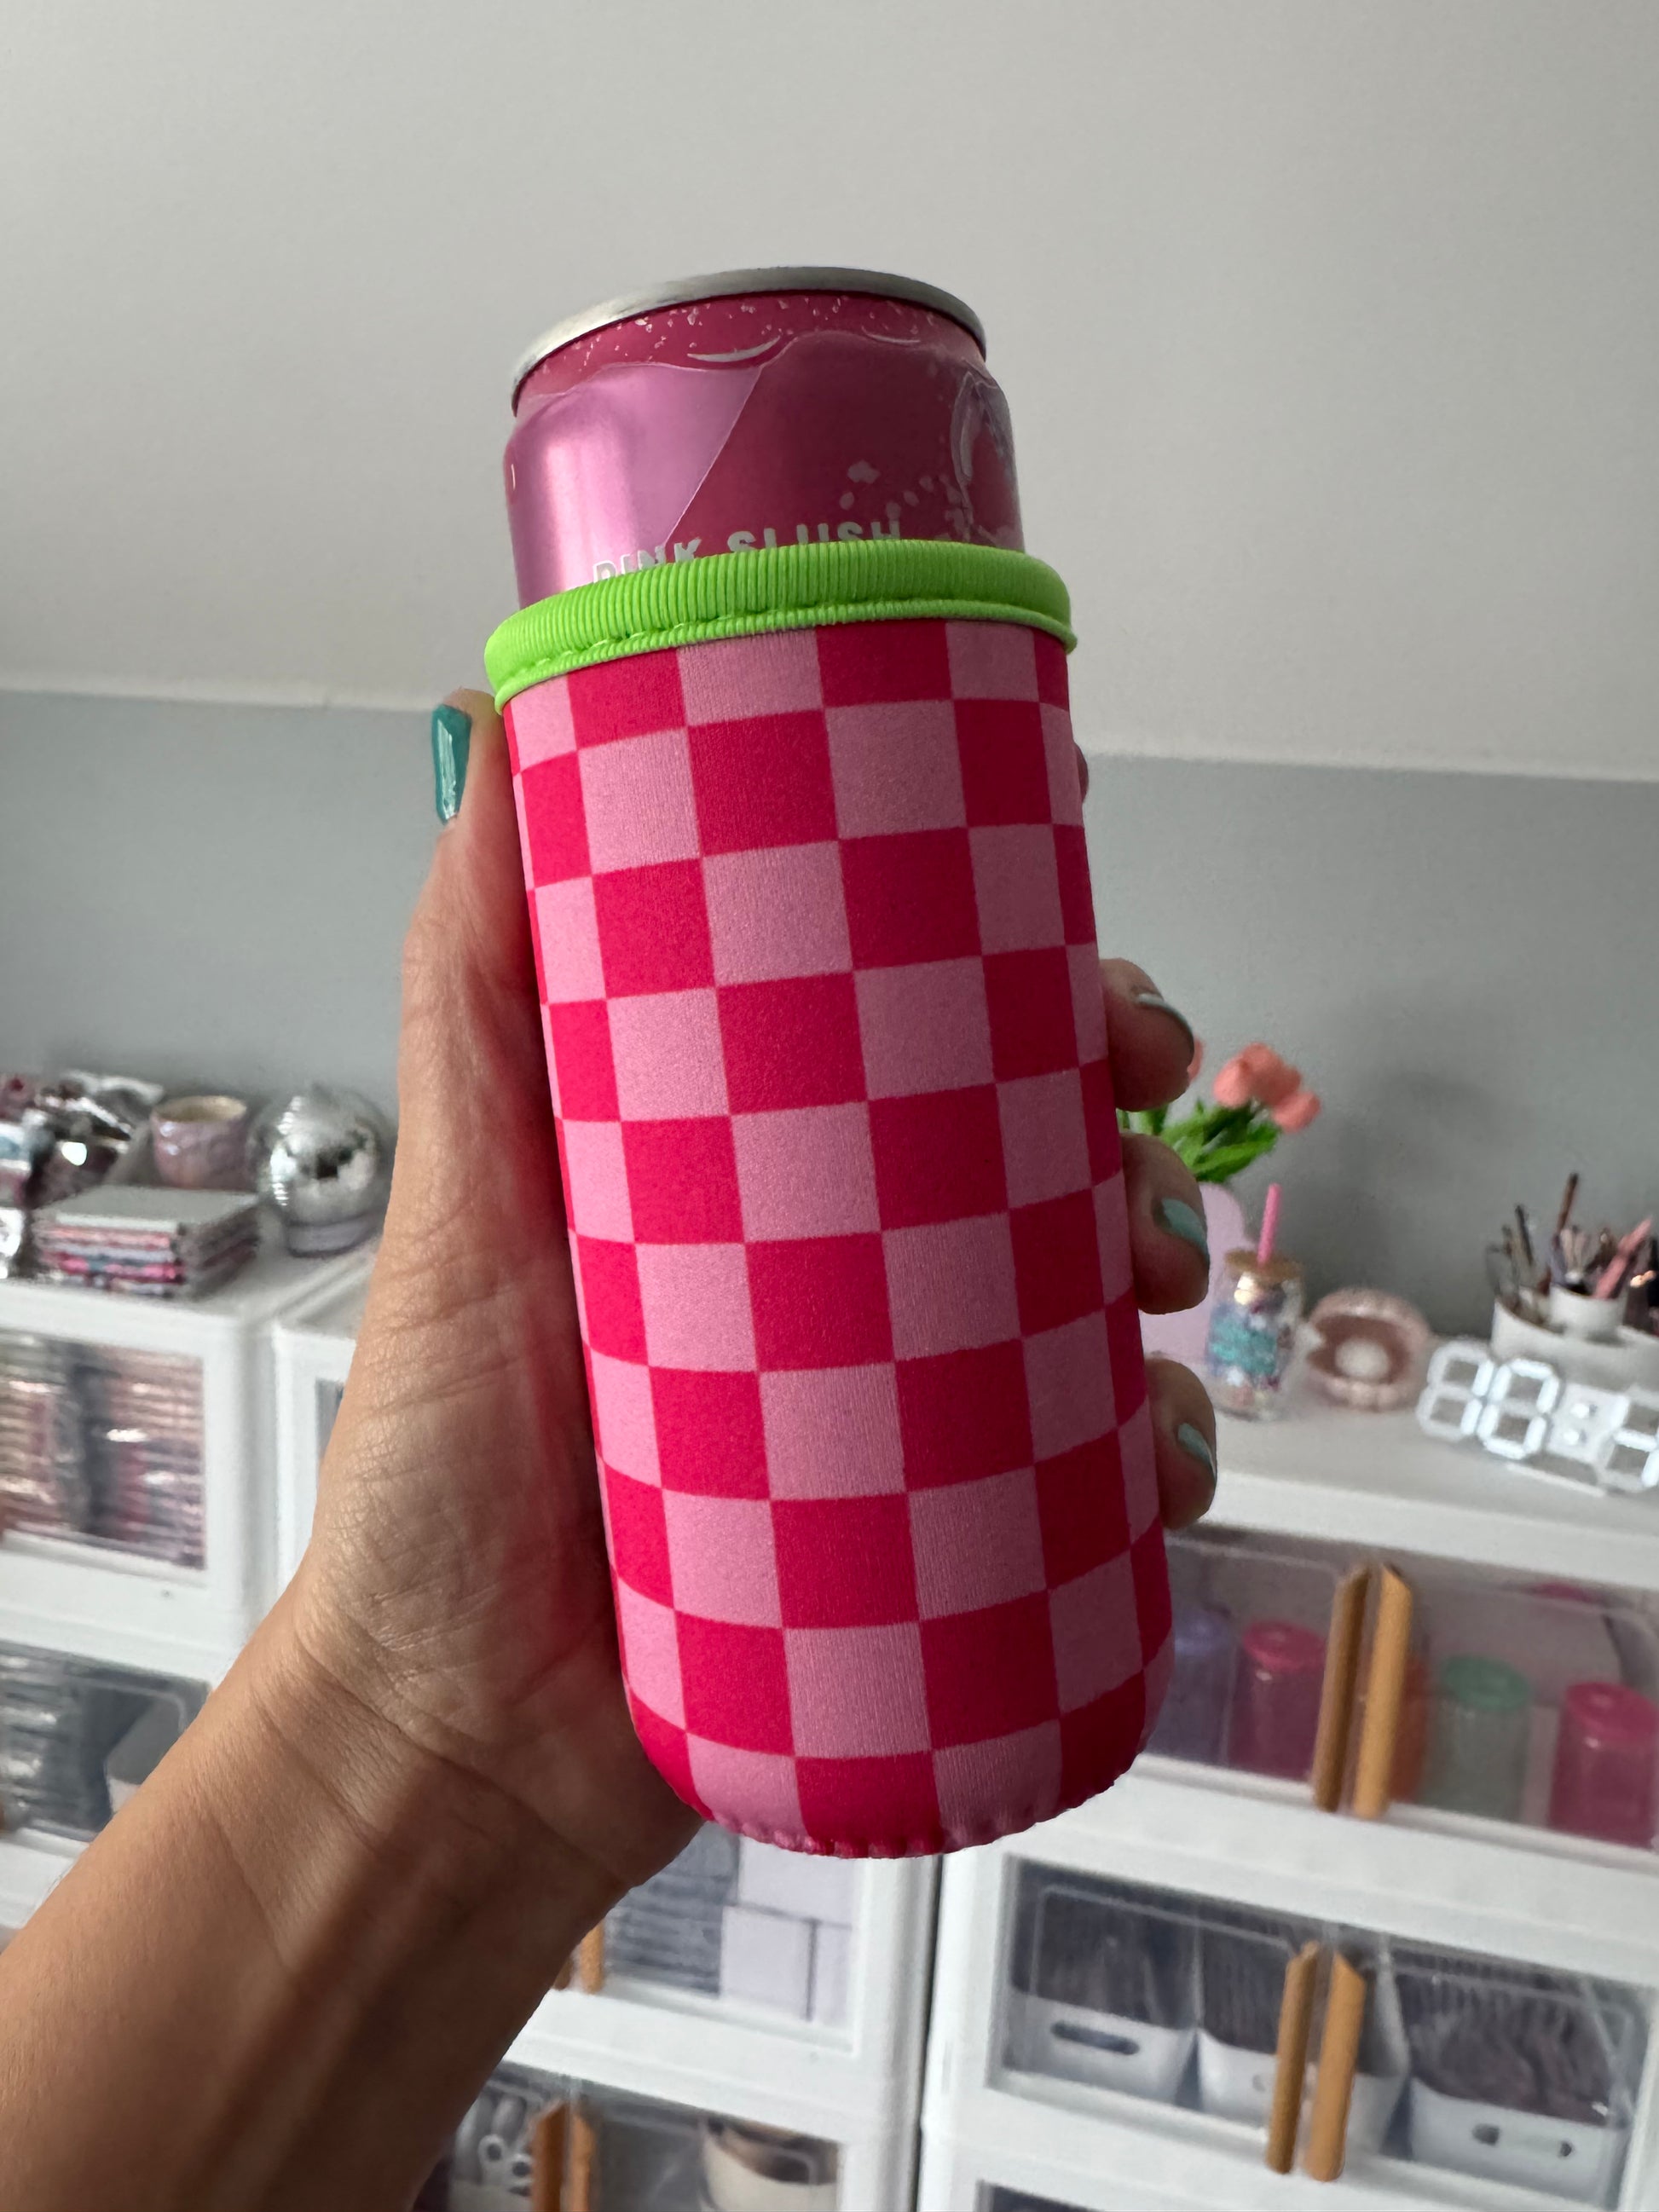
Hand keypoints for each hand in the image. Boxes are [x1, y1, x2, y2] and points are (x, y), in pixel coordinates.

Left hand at [291, 695, 1217, 1909]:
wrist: (461, 1740)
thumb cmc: (437, 1465)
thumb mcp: (457, 1186)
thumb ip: (473, 973)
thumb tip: (506, 728)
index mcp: (748, 1161)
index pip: (914, 1023)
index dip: (1021, 966)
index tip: (1079, 931)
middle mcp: (838, 1267)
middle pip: (1029, 1145)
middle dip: (1120, 1108)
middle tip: (1137, 1110)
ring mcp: (897, 1402)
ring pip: (1085, 1296)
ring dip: (1162, 1258)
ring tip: (1153, 1287)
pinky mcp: (938, 1536)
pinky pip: (1090, 1475)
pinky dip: (1156, 1452)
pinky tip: (1159, 1454)